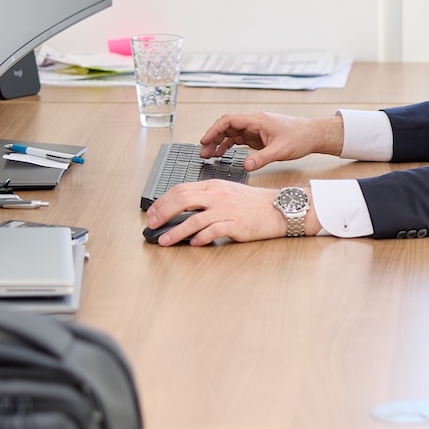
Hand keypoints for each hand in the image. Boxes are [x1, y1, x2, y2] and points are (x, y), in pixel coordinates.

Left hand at [144, 179, 303, 245]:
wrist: (277, 208)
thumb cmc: (252, 203)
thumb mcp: (227, 191)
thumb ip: (205, 197)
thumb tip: (180, 208)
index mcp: (213, 186)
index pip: (180, 189)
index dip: (162, 202)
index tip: (152, 213)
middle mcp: (218, 196)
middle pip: (182, 201)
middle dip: (162, 214)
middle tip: (151, 225)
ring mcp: (227, 210)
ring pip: (194, 219)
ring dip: (176, 232)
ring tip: (165, 241)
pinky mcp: (236, 225)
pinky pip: (213, 231)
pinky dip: (200, 238)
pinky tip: (193, 243)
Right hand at [198, 111, 343, 170]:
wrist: (313, 135)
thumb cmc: (300, 136)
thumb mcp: (280, 150)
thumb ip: (262, 158)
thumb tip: (246, 166)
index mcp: (257, 120)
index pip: (229, 120)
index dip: (214, 130)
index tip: (205, 141)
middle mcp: (254, 122)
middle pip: (227, 127)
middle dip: (213, 138)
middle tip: (204, 152)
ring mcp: (255, 129)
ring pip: (232, 133)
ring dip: (219, 143)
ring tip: (209, 155)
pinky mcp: (258, 137)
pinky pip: (239, 139)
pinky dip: (229, 146)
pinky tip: (222, 154)